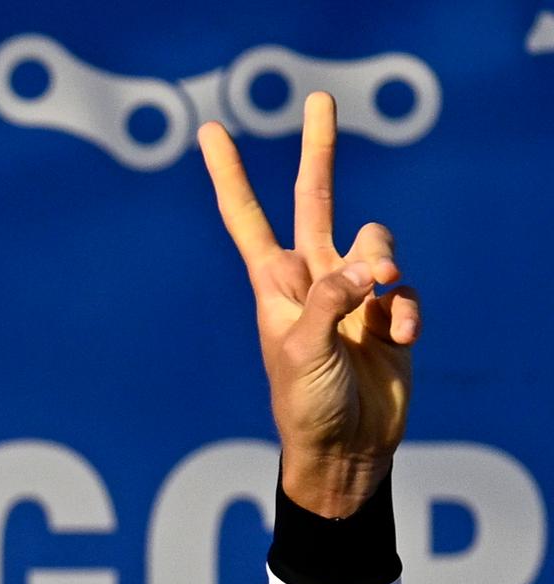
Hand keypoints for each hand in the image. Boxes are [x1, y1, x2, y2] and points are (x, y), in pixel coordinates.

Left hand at [199, 92, 418, 516]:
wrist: (346, 451)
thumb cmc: (306, 405)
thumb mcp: (303, 351)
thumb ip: (331, 300)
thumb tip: (370, 266)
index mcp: (274, 284)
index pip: (248, 218)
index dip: (230, 175)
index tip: (210, 132)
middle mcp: (312, 280)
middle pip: (316, 201)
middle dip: (318, 151)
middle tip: (319, 97)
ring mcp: (353, 296)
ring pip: (377, 240)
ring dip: (384, 260)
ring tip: (381, 295)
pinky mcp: (388, 316)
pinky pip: (408, 291)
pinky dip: (409, 311)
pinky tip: (401, 338)